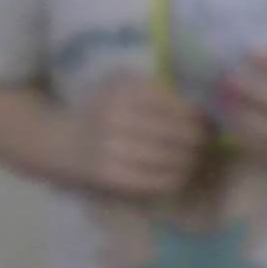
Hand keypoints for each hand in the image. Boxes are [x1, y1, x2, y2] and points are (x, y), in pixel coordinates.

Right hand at [76, 73, 210, 200]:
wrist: (60, 142)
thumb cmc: (101, 111)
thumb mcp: (122, 86)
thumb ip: (158, 91)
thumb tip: (204, 109)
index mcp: (125, 90)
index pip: (179, 107)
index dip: (200, 118)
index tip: (206, 123)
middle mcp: (118, 116)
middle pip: (181, 134)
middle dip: (199, 141)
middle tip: (204, 144)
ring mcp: (113, 148)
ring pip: (173, 158)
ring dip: (190, 161)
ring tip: (192, 159)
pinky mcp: (111, 176)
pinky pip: (159, 181)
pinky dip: (175, 178)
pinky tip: (177, 174)